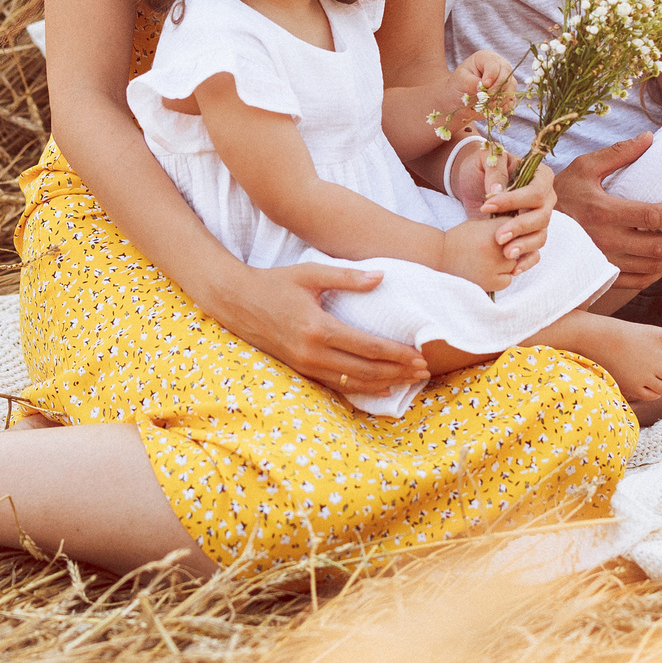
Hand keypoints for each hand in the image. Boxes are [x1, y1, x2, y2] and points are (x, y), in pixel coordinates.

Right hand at [225, 263, 428, 394]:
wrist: (237, 302)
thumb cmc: (276, 283)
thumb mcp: (311, 273)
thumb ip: (347, 276)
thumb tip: (382, 277)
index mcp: (318, 327)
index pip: (368, 347)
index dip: (397, 355)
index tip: (420, 356)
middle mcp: (312, 352)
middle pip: (365, 370)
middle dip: (398, 372)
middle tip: (424, 372)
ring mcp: (305, 365)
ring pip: (352, 382)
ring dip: (384, 383)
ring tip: (409, 381)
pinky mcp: (300, 370)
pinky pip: (335, 385)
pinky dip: (360, 389)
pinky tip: (380, 388)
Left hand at [434, 49, 516, 139]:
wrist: (459, 100)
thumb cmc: (458, 85)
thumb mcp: (461, 80)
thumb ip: (472, 82)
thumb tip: (484, 88)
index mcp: (486, 58)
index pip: (494, 64)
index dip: (491, 75)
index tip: (484, 85)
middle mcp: (499, 66)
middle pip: (506, 74)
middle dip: (498, 88)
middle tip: (487, 98)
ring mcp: (505, 79)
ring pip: (511, 86)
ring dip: (501, 98)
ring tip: (487, 104)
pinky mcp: (507, 93)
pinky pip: (511, 99)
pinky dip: (503, 105)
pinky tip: (492, 108)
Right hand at [439, 215, 518, 291]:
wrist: (440, 254)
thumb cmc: (460, 237)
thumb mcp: (479, 223)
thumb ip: (500, 225)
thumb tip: (521, 228)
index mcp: (496, 229)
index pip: (518, 229)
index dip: (511, 233)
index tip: (501, 236)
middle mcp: (497, 246)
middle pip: (520, 248)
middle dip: (511, 249)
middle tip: (494, 251)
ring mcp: (495, 265)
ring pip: (514, 265)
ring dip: (506, 264)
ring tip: (489, 262)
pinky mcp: (490, 282)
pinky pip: (507, 280)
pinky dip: (500, 278)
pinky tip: (488, 272)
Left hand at [454, 149, 553, 268]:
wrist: (473, 184)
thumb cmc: (481, 168)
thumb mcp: (484, 160)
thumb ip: (494, 169)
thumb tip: (498, 190)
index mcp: (540, 176)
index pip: (536, 192)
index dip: (514, 201)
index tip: (487, 206)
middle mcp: (546, 199)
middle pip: (542, 216)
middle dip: (520, 227)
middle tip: (498, 237)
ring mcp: (539, 219)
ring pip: (541, 236)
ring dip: (524, 246)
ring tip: (505, 254)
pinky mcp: (529, 236)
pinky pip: (535, 252)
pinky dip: (526, 261)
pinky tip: (513, 268)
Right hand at [555, 133, 661, 289]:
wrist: (532, 226)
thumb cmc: (561, 195)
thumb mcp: (584, 167)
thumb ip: (618, 154)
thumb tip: (649, 138)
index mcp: (604, 212)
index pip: (653, 217)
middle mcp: (606, 241)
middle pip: (659, 246)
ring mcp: (604, 261)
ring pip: (652, 266)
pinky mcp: (602, 274)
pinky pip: (638, 280)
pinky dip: (659, 271)